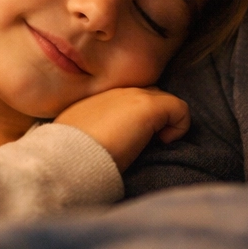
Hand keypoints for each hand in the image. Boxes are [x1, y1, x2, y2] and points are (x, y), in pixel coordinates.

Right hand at [55, 87, 189, 171]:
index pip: (127, 98)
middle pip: (148, 94)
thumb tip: (101, 144)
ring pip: (163, 101)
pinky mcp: (149, 107)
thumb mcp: (77, 138)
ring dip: (163, 122)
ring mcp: (134, 96)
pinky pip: (180, 109)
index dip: (135, 118)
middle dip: (152, 117)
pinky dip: (179, 127)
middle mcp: (117, 91)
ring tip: (152, 145)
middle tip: (143, 143)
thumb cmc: (69, 156)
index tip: (129, 140)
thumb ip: (91, 132)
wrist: (66, 157)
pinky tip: (162, 143)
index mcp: (98, 99)